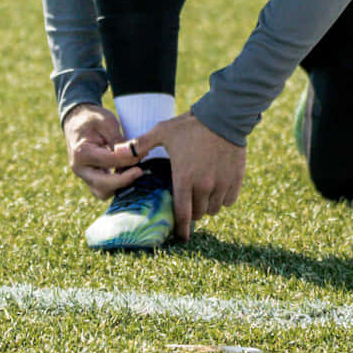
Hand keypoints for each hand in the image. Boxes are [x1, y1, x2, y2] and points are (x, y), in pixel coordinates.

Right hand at [62, 104, 142, 199]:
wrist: (76, 120)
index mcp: (82, 152)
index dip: (128, 159)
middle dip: (124, 180)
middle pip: (103, 185)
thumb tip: (135, 155)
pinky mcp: (89, 178)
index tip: (143, 154)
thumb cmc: (92, 118)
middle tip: (140, 171)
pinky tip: (127, 173)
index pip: (109, 162)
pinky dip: (116, 185)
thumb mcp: (107, 122)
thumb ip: (119, 140)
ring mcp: (83, 175)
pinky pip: (103, 189)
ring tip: (134, 171)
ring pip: (102, 192)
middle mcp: (79, 168)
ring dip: (119, 186)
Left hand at [120, 113, 245, 241]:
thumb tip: (116, 152)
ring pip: (214, 209)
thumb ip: (140, 145)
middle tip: (188, 202)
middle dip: (192, 212)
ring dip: (207, 206)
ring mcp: (222, 183)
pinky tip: (218, 188)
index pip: (182, 214)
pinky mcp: (236, 179)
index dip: (180, 229)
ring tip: (202, 194)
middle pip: (198, 214)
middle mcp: (204, 186)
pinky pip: (229, 200)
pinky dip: (223, 198)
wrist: (224, 115)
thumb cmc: (191, 124)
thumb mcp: (163, 131)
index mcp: (184, 178)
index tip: (180, 237)